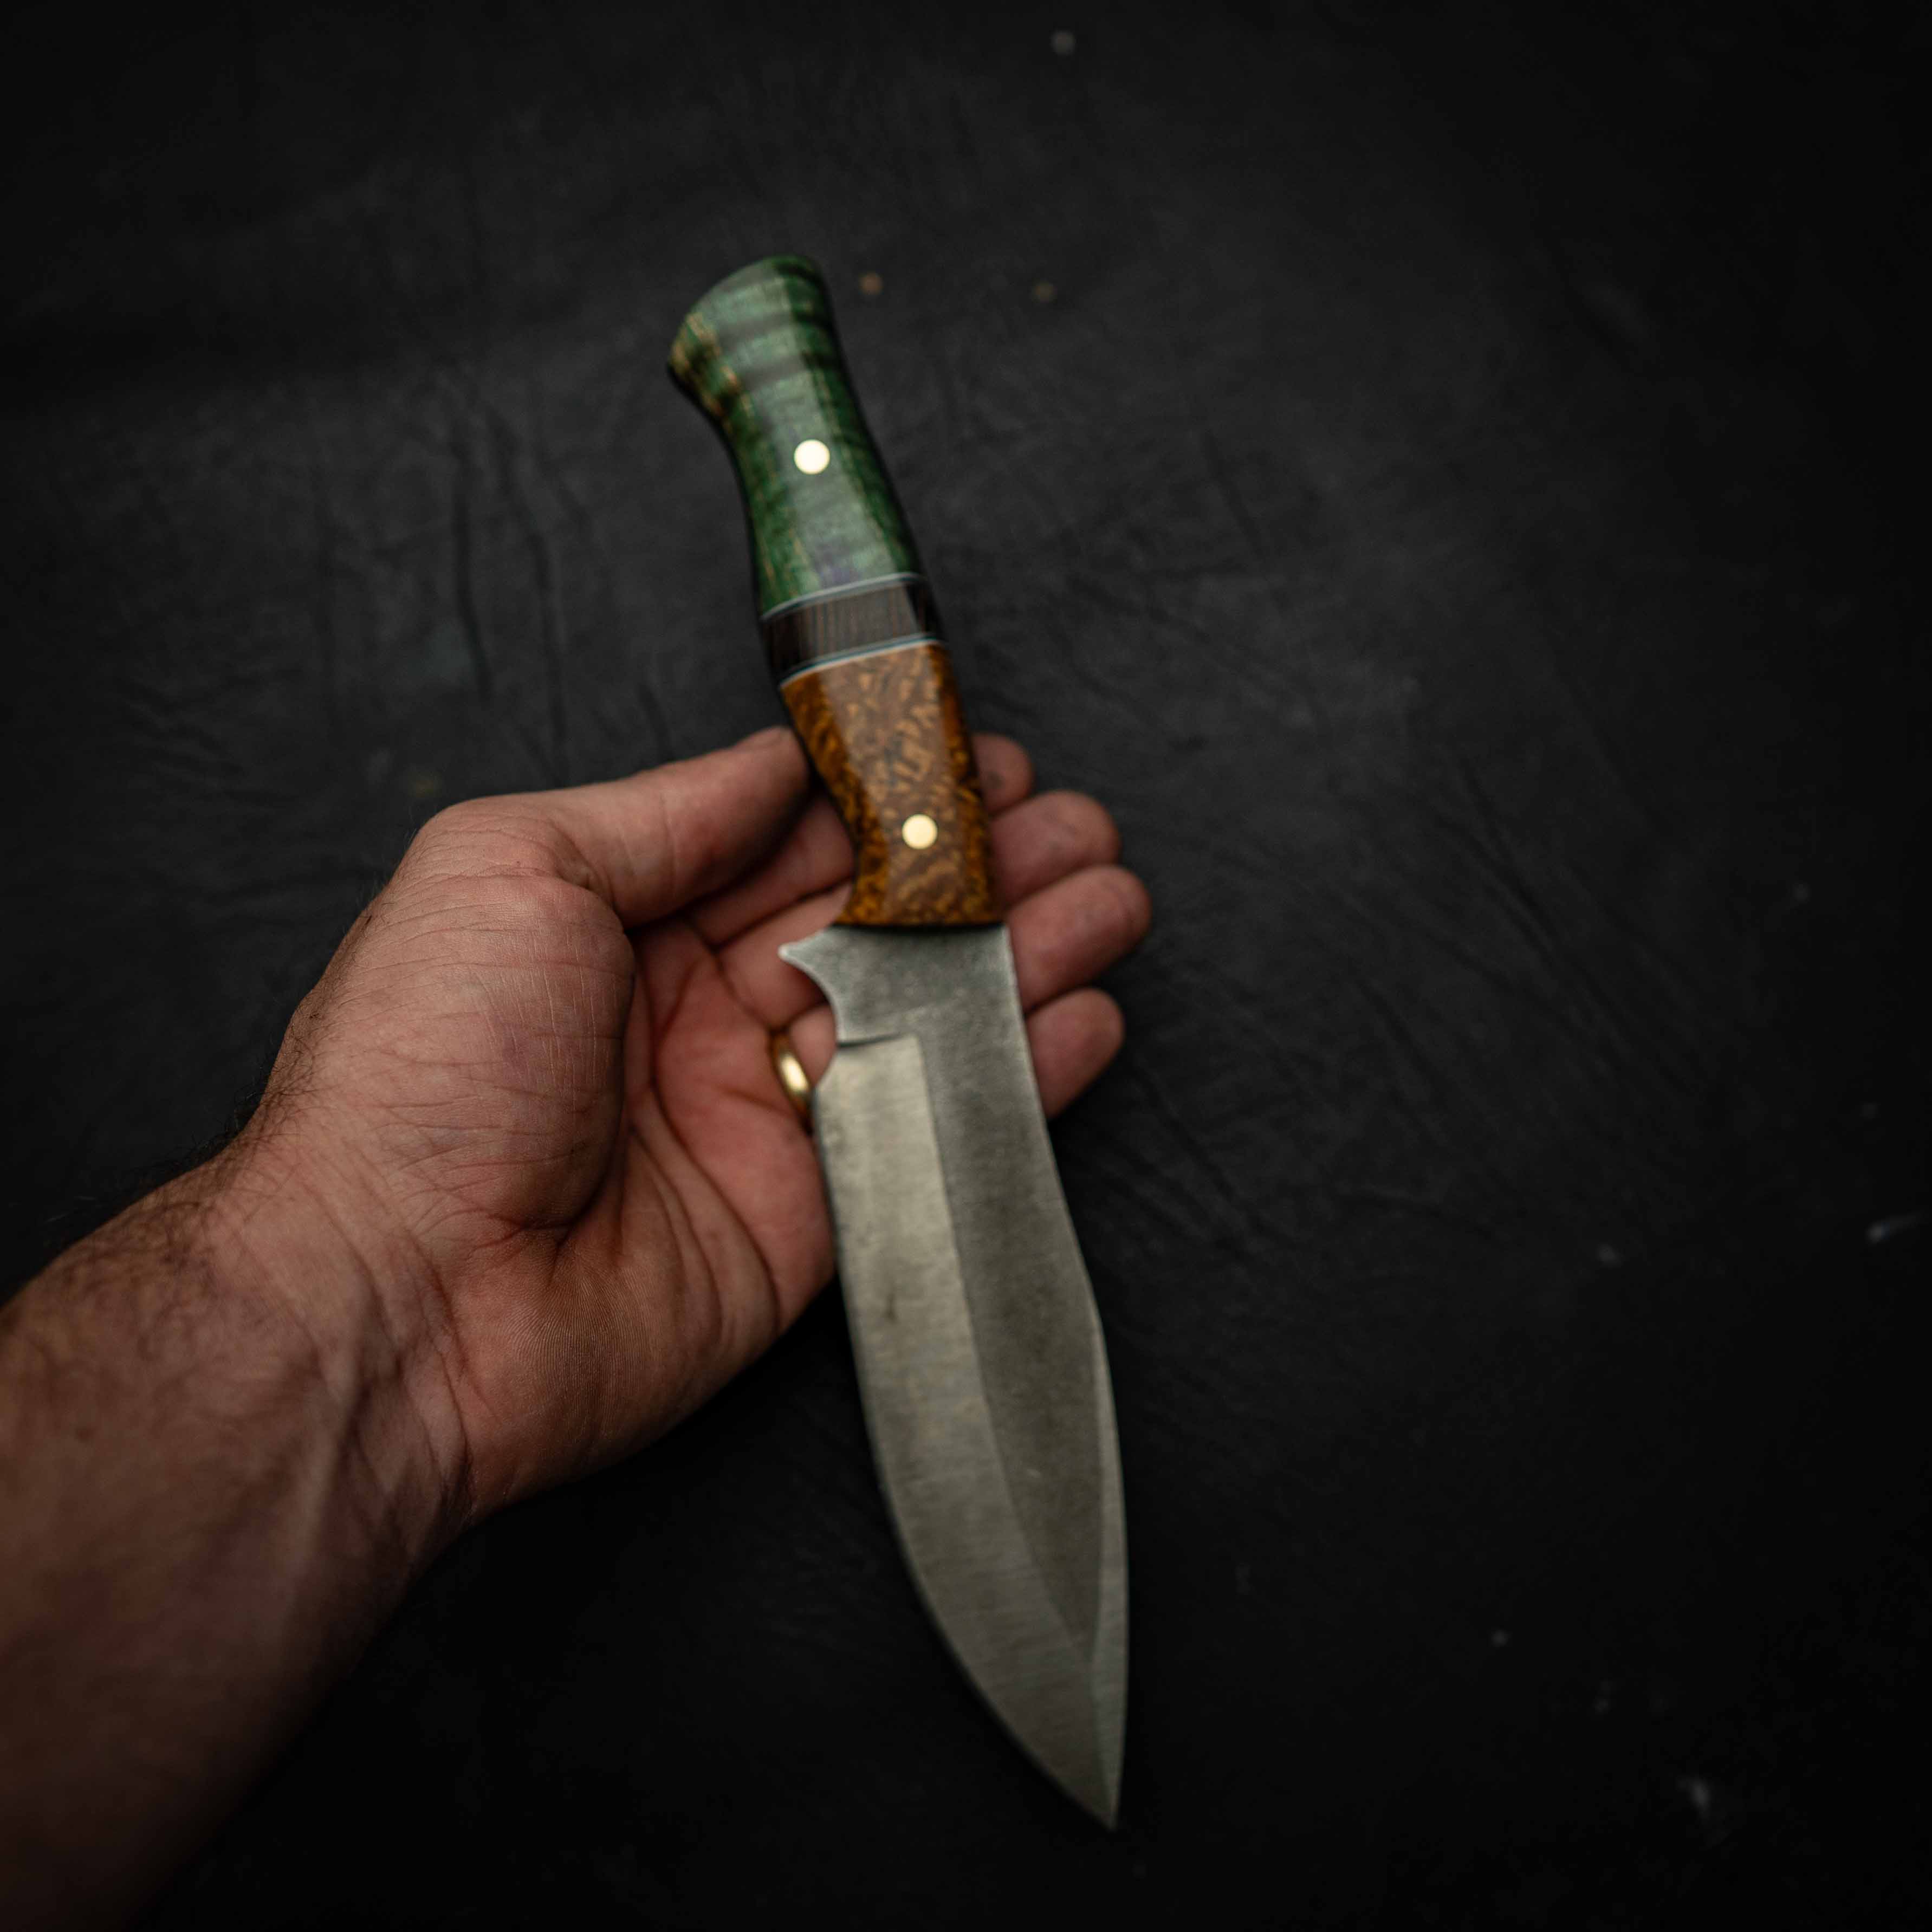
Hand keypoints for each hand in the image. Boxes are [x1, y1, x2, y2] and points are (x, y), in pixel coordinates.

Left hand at [233, 726, 1149, 1523]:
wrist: (401, 1298)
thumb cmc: (424, 1070)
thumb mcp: (514, 867)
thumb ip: (667, 813)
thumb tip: (774, 760)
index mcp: (627, 928)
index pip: (792, 844)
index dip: (891, 801)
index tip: (979, 758)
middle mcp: (701, 1019)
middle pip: (875, 927)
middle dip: (981, 872)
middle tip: (1075, 826)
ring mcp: (759, 1123)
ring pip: (922, 1021)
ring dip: (1024, 957)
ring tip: (1112, 897)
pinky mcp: (808, 1225)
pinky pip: (933, 1138)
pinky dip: (1018, 1081)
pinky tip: (1084, 1018)